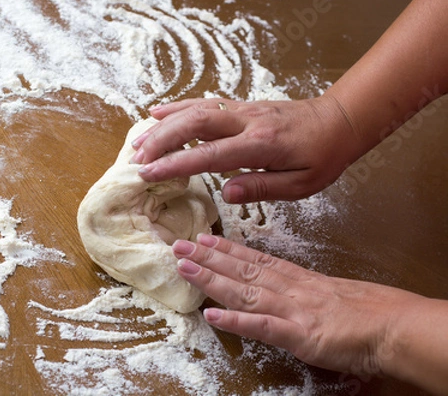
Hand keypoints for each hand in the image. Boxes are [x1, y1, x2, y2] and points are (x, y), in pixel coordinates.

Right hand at [131, 96, 360, 202]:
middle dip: (160, 141)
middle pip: (194, 123)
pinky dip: (178, 107)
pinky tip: (158, 112)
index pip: (209, 154)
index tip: (149, 173)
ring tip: (138, 142)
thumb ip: (262, 187)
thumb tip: (225, 194)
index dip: (175, 163)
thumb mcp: (301, 184)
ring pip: (194, 110)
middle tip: (136, 160)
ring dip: (163, 125)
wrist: (339, 121)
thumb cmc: (323, 156)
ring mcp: (242, 109)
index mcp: (261, 145)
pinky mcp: (240, 106)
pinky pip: (204, 102)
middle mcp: (246, 122)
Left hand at [171, 234, 429, 376]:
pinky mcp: (298, 335)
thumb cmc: (369, 310)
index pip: (255, 260)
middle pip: (242, 271)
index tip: (204, 238)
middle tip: (180, 246)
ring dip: (213, 280)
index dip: (227, 249)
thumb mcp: (331, 291)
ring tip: (186, 268)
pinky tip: (212, 315)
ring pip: (245, 291)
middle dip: (209, 258)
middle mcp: (289, 289)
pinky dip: (235, 321)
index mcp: (297, 278)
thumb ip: (304, 288)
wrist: (394, 326)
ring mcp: (291, 310)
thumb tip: (284, 285)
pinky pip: (262, 327)